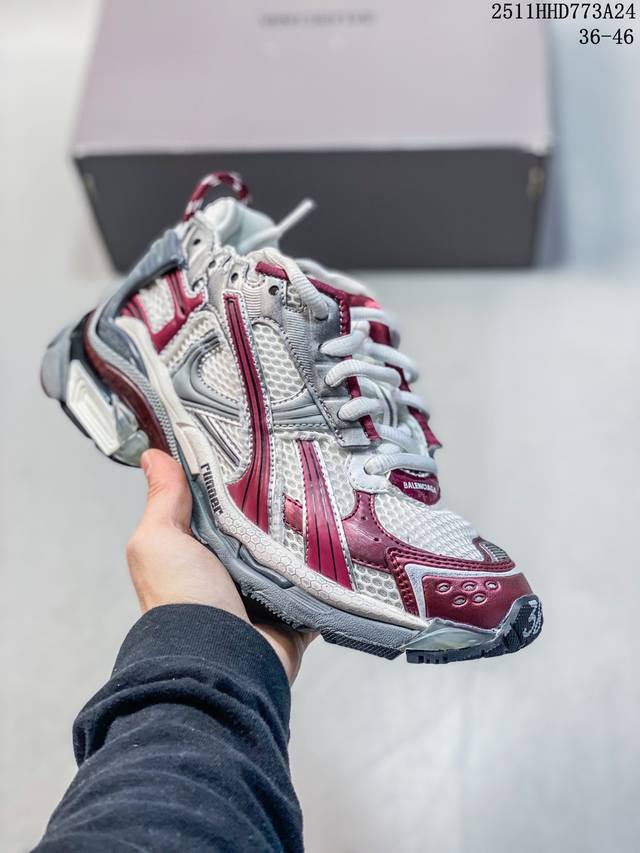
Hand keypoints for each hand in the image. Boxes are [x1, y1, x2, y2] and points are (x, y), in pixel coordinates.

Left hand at [126, 449, 315, 682]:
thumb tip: (152, 456)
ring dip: (308, 538)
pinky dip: (332, 574)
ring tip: (329, 502)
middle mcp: (231, 572)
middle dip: (280, 506)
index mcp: (198, 551)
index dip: (235, 480)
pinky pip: (321, 586)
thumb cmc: (180, 601)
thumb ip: (163, 500)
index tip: (256, 447)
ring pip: (294, 554)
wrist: (219, 660)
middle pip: (262, 527)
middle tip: (303, 471)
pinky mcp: (296, 614)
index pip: (220, 505)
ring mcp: (265, 594)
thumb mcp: (158, 540)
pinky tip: (344, 547)